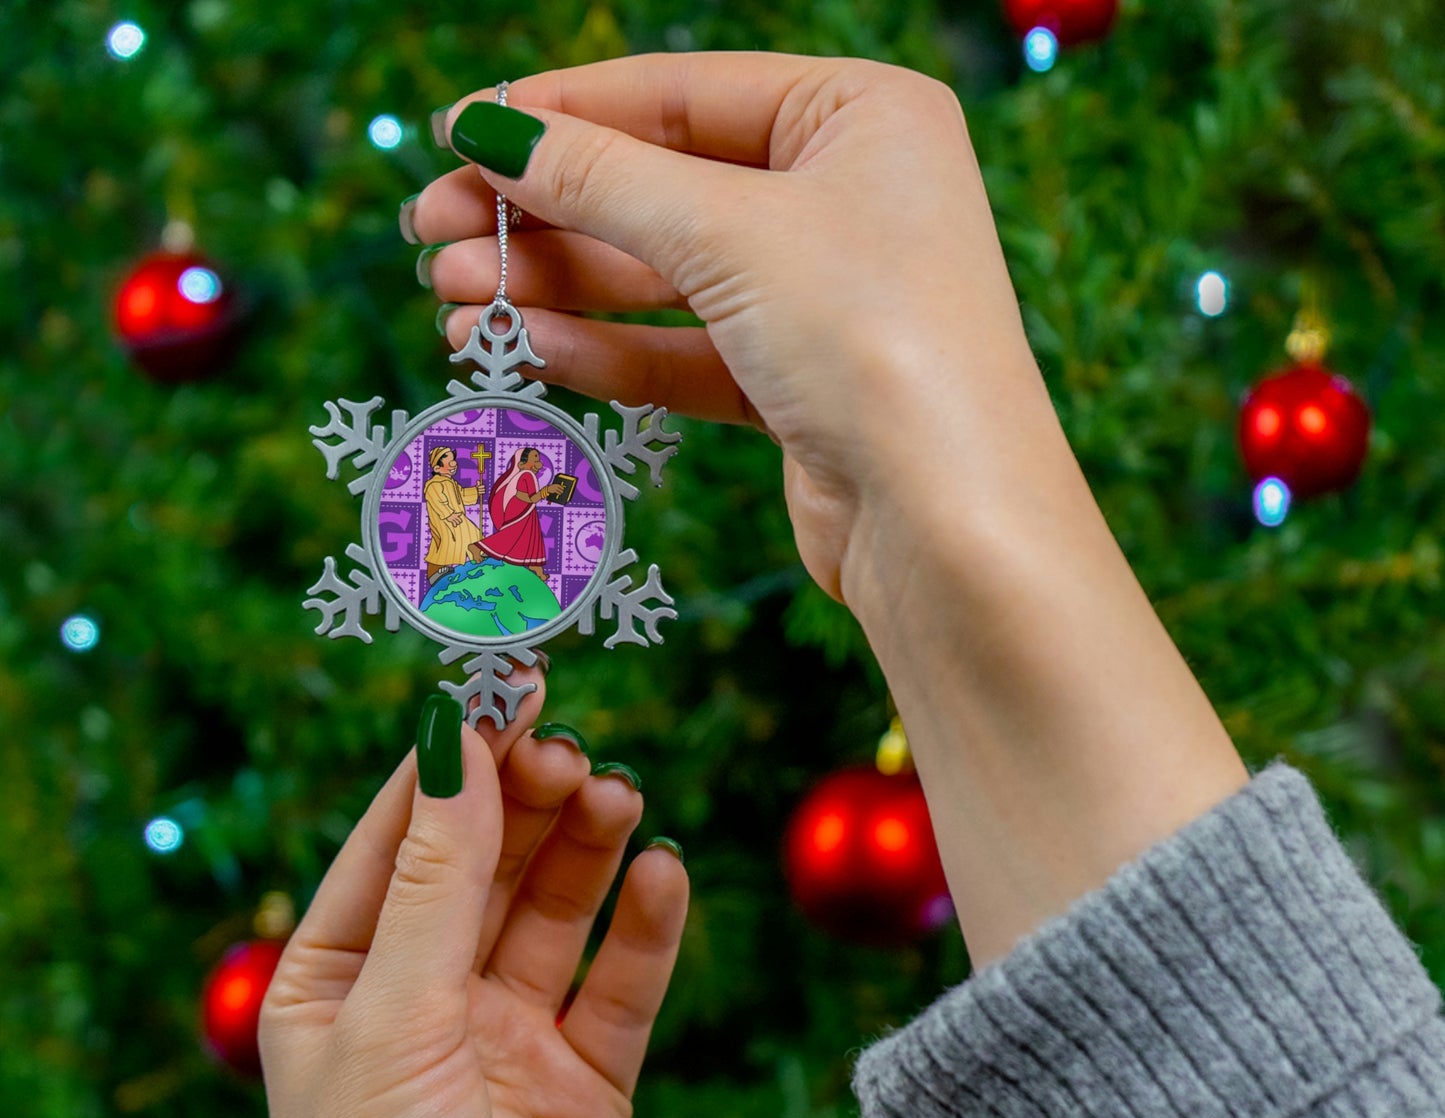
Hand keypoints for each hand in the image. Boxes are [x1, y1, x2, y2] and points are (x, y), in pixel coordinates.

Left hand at [260, 679, 688, 1117]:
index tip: (506, 681)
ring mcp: (507, 1039)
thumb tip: (455, 736)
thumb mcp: (395, 1018)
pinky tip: (664, 876)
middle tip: (572, 749)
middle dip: (527, 799)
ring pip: (557, 909)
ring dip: (588, 848)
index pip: (400, 836)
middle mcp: (424, 999)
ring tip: (618, 798)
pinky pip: (621, 983)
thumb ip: (438, 877)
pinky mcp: (585, 1082)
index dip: (454, 756)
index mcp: (339, 979)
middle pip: (486, 861)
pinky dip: (646, 928)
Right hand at [414, 53, 1062, 602]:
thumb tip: (490, 130)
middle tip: (431, 236)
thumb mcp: (727, 233)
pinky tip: (528, 351)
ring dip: (558, 289)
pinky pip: (685, 353)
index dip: (560, 113)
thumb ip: (602, 179)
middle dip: (543, 215)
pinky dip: (609, 352)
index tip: (456, 133)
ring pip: (664, 279)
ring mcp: (823, 298)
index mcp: (859, 116)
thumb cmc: (872, 340)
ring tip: (454, 303)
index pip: (679, 93)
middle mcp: (846, 198)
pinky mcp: (799, 388)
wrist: (947, 525)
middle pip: (661, 188)